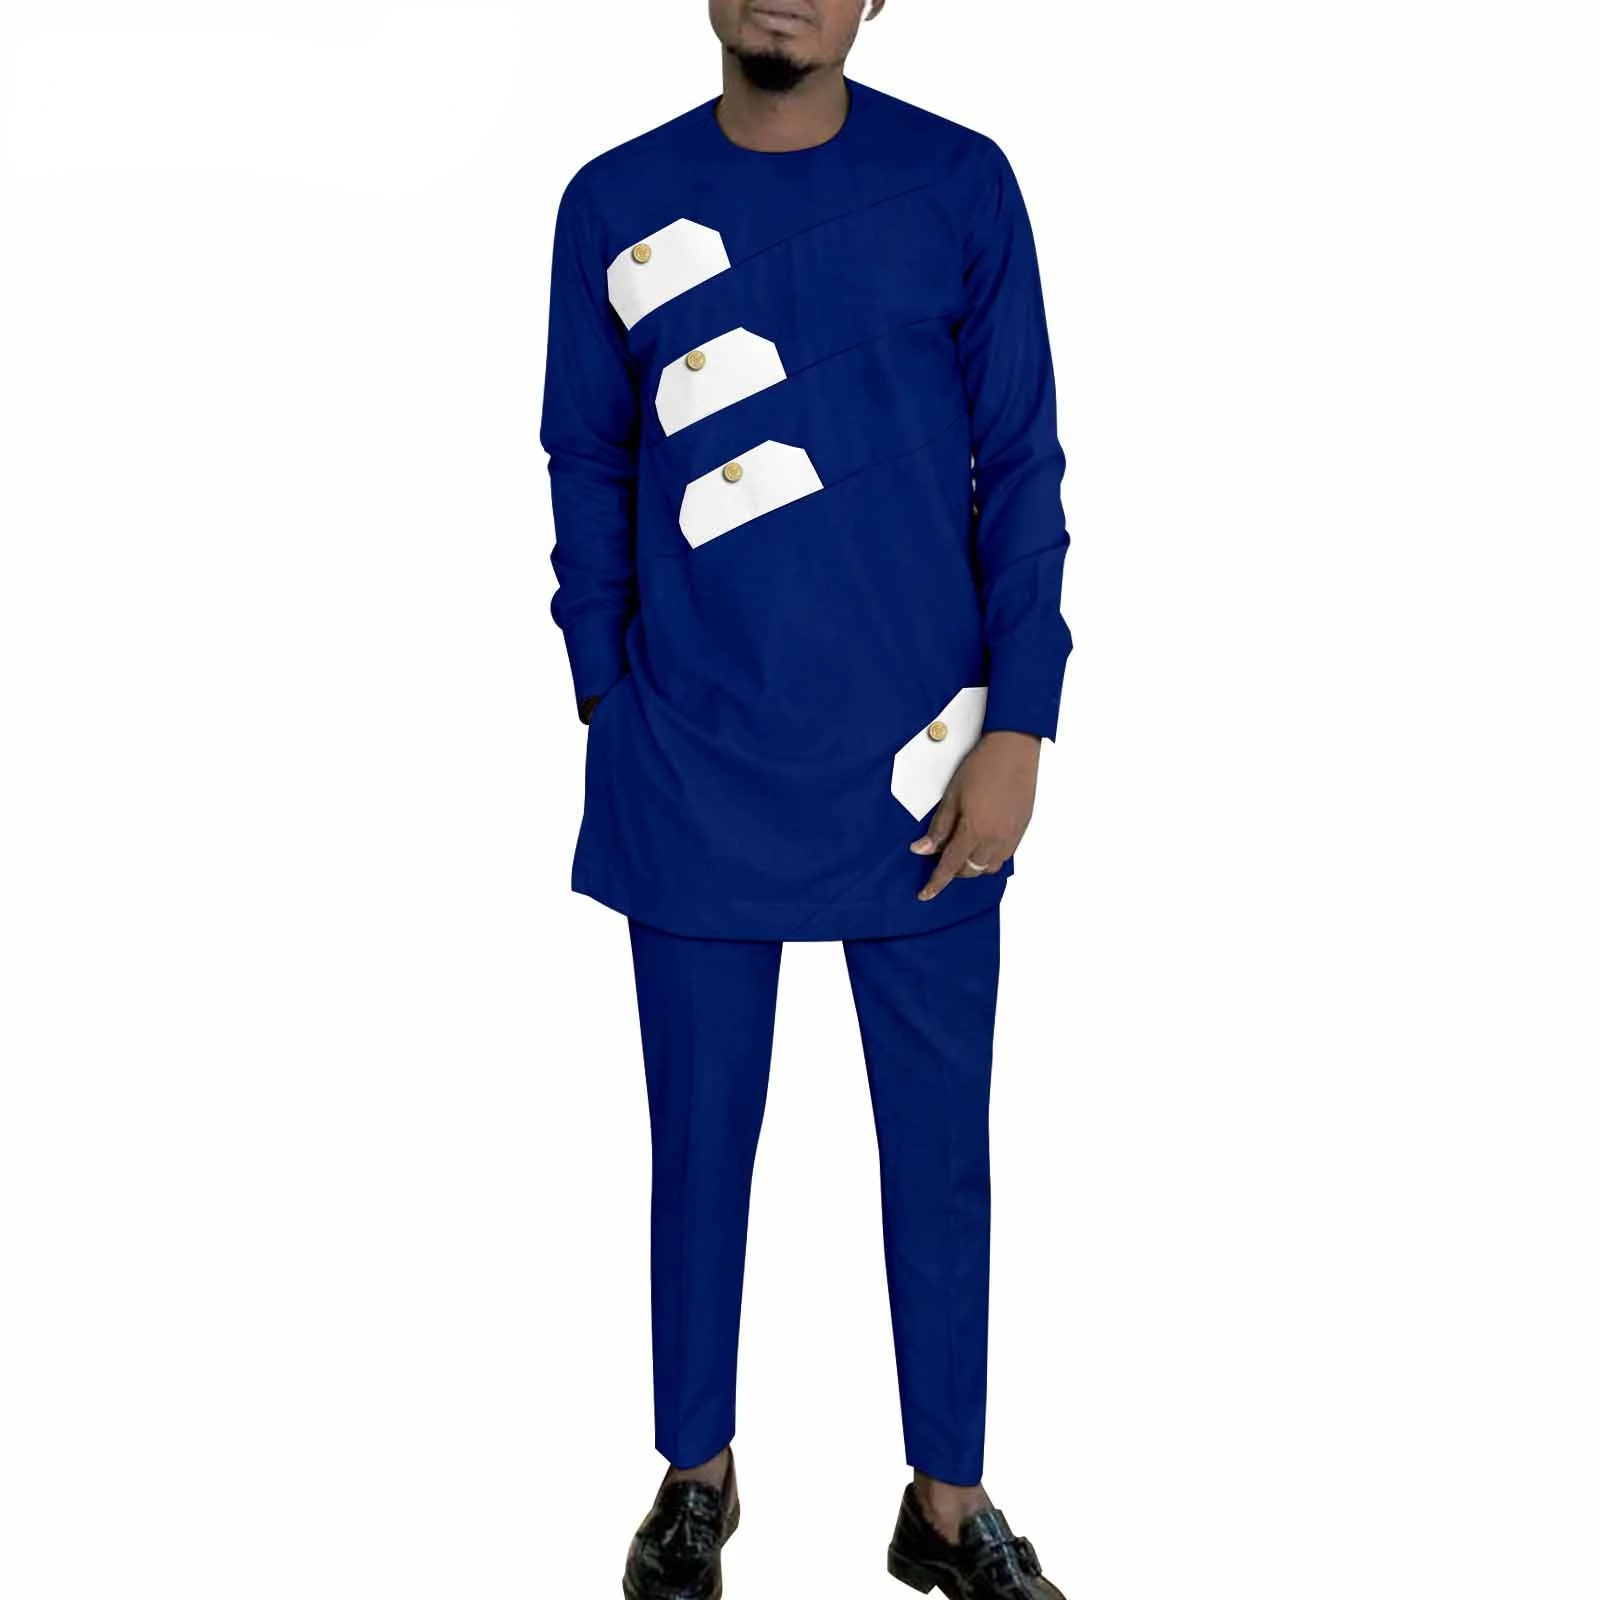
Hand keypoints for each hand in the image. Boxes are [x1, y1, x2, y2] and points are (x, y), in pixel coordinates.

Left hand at [910, 730, 1040, 899]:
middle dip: (954, 871)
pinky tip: (981, 844)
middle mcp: (995, 839)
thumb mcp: (952, 796)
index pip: (950, 867)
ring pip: (989, 868)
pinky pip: (1004, 857)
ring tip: (962, 851)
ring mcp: (1011, 837)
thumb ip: (938, 827)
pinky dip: (989, 858)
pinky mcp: (1021, 830)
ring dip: (973, 866)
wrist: (1014, 749)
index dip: (936, 883)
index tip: (925, 894)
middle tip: (941, 858)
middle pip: (970, 871)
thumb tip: (922, 850)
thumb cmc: (981, 766)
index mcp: (975, 831)